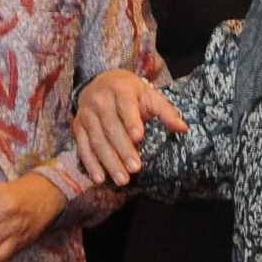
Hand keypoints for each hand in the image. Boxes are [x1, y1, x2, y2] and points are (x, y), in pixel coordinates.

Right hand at [72, 69, 186, 185]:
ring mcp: (86, 115)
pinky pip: (82, 147)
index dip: (131, 122)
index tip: (139, 138)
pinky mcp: (77, 126)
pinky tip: (99, 178)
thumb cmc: (130, 92)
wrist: (101, 82)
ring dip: (108, 162)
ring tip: (122, 179)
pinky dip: (90, 163)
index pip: (126, 107)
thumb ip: (166, 111)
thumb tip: (183, 129)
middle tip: (135, 169)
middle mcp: (99, 101)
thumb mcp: (149, 95)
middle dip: (123, 150)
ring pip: (97, 141)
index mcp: (120, 89)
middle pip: (111, 128)